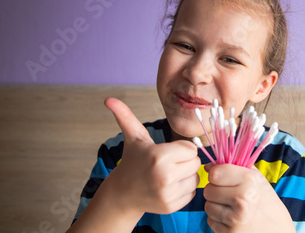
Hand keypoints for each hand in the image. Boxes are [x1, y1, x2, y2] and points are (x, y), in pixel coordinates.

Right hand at [104, 97, 200, 214]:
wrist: (123, 193)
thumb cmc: (133, 160)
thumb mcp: (133, 137)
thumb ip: (125, 116)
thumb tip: (108, 99)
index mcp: (158, 156)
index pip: (192, 148)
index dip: (182, 149)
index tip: (169, 152)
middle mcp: (164, 176)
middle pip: (196, 163)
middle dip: (185, 162)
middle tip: (169, 164)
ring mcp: (168, 194)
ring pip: (196, 178)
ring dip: (186, 176)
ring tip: (168, 175)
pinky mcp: (171, 206)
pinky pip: (192, 193)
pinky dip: (184, 190)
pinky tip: (168, 187)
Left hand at [203, 164, 295, 232]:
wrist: (278, 231)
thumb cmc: (267, 203)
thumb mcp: (258, 180)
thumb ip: (235, 166)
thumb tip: (208, 166)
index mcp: (249, 182)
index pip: (215, 174)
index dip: (217, 174)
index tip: (224, 178)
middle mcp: (242, 199)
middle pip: (208, 189)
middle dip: (216, 191)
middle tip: (230, 194)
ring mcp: (235, 219)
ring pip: (208, 206)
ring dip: (216, 206)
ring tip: (232, 207)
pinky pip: (211, 221)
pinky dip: (218, 220)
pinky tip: (232, 219)